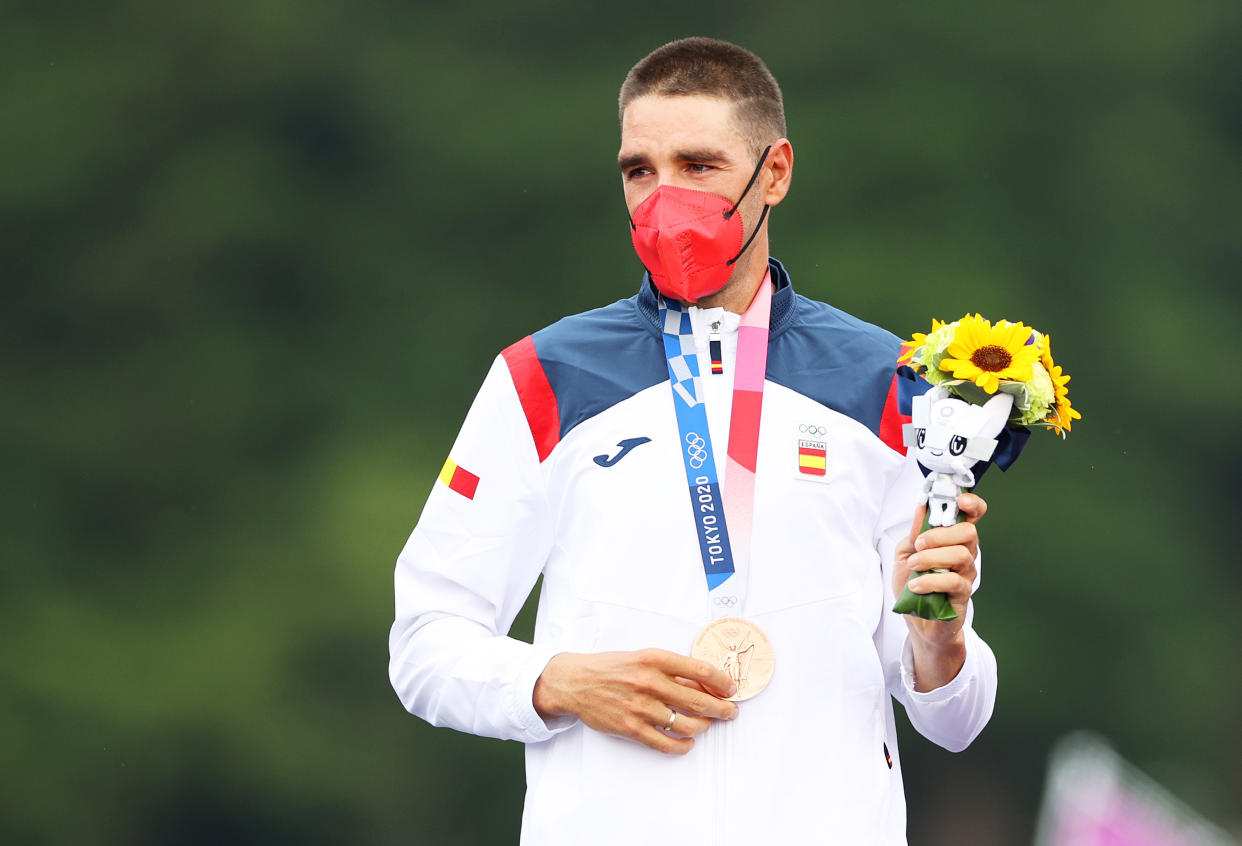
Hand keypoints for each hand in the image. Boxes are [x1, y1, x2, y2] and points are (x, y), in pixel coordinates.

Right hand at [532, 649, 739, 754]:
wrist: (575, 682)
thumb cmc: (610, 668)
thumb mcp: (641, 658)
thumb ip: (670, 669)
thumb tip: (703, 682)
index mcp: (654, 659)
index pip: (700, 669)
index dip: (722, 681)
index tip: (732, 688)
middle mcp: (649, 682)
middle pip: (698, 700)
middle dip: (721, 709)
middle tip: (730, 712)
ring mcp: (640, 707)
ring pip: (687, 724)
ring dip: (704, 727)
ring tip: (706, 725)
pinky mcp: (631, 728)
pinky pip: (666, 743)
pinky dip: (683, 745)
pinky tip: (688, 742)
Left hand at [893, 492, 986, 688]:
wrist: (917, 620)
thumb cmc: (913, 583)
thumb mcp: (906, 552)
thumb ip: (915, 531)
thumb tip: (922, 506)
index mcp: (952, 538)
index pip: (973, 515)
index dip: (972, 504)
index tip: (960, 500)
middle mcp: (965, 553)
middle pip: (968, 532)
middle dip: (940, 534)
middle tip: (918, 544)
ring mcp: (966, 574)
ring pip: (961, 554)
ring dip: (932, 557)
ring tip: (913, 566)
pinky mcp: (963, 595)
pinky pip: (954, 581)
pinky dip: (930, 580)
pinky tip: (915, 585)